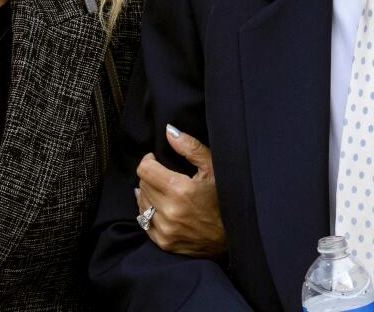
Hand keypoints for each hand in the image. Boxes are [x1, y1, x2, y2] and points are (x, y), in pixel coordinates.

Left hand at [135, 124, 227, 258]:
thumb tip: (169, 131)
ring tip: (166, 191)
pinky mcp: (164, 242)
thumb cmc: (225, 198)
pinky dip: (149, 211)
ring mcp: (165, 230)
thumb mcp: (213, 168)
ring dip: (149, 193)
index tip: (155, 159)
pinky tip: (162, 207)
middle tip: (166, 176)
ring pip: (141, 202)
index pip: (145, 170)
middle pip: (142, 184)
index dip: (149, 160)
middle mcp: (170, 211)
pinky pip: (143, 221)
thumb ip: (190, 147)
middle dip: (151, 176)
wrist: (232, 237)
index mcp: (180, 190)